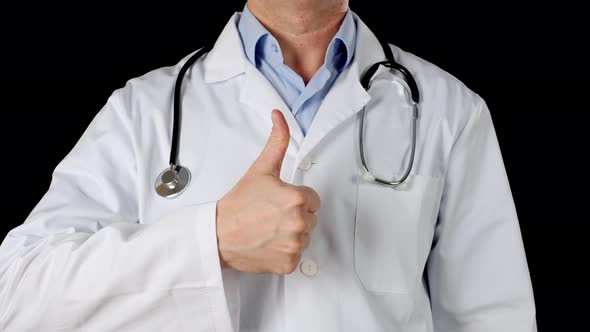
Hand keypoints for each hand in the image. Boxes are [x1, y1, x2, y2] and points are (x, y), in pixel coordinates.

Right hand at [216, 109, 320, 273]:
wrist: (218, 234)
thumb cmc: (238, 205)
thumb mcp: (260, 169)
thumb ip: (277, 142)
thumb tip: (279, 117)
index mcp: (297, 198)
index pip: (313, 199)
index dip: (296, 199)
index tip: (277, 202)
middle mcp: (299, 222)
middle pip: (310, 218)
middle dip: (294, 217)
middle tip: (270, 215)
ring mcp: (294, 245)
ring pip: (304, 237)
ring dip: (290, 235)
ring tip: (268, 230)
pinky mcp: (288, 263)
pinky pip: (296, 257)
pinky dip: (284, 253)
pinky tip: (268, 244)